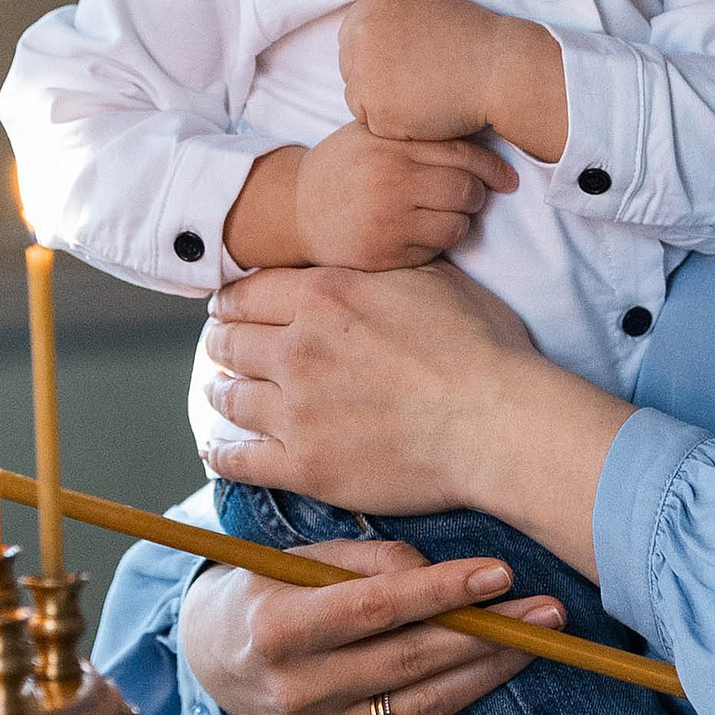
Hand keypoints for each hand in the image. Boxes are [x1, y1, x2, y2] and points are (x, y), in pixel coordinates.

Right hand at [178, 534, 563, 714]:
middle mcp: (298, 692)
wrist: (214, 659)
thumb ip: (367, 560)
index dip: (440, 592)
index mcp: (279, 630)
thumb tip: (438, 573)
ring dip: (490, 676)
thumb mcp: (299, 560)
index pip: (373, 610)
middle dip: (485, 633)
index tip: (500, 573)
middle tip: (545, 610)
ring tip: (541, 644)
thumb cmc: (268, 592)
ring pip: (422, 706)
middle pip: (408, 660)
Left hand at [202, 258, 628, 571]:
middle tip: (223, 348)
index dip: (235, 302)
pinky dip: (223, 453)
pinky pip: (240, 459)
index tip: (233, 310)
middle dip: (222, 343)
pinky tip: (218, 450)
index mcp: (325, 294)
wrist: (495, 421)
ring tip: (220, 394)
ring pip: (229, 396)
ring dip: (220, 392)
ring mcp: (297, 408)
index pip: (248, 293)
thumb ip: (382, 266)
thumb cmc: (480, 348)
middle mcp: (299, 346)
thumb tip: (371, 250)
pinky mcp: (304, 464)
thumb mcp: (433, 277)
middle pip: (229, 341)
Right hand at [224, 123, 513, 273]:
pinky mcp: (382, 256)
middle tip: (470, 197)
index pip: (462, 155)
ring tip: (444, 215)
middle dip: (477, 196)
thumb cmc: (343, 166)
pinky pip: (433, 253)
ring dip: (460, 222)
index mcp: (390, 146)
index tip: (507, 179)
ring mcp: (386, 222)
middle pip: (465, 191)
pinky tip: (420, 233)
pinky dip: (436, 244)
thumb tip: (478, 125)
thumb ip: (416, 130)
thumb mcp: (371, 134)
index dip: (493, 168)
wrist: (295, 209)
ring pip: (456, 226)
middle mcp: (390, 183)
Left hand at [338, 0, 568, 160]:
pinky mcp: (374, 104)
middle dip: (377, 83)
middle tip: (418, 86)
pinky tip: (428, 114)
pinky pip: (376, 126)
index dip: (379, 59)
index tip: (406, 68)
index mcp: (375, 2)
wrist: (500, 68)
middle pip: (351, 70)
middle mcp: (363, 30)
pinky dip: (398, 128)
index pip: (353, 39)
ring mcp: (365, 67)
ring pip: (360, 100)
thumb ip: (391, 22)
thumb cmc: (474, 42)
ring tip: (427, 97)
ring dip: (386, 107)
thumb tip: (366, 42)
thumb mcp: (425, 10)